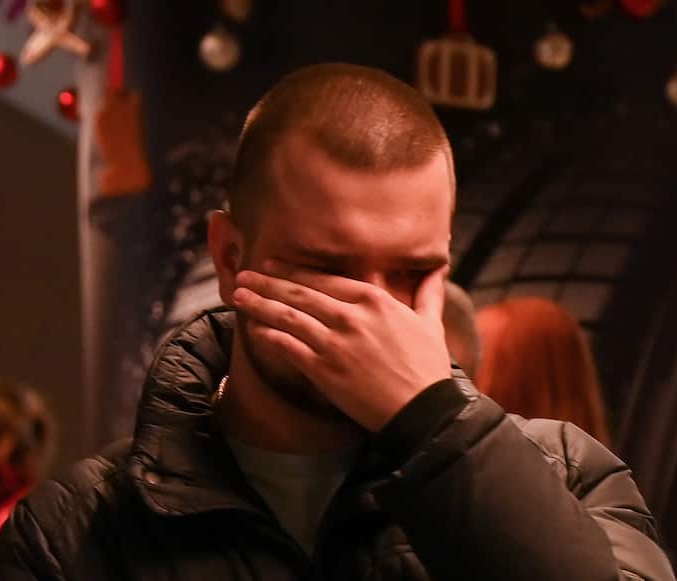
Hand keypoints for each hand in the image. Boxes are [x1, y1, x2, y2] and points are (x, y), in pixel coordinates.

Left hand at [231, 263, 451, 431]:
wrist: (423, 411)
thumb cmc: (428, 369)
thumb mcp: (430, 323)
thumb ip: (428, 293)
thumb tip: (438, 268)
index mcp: (374, 300)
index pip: (325, 278)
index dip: (295, 270)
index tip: (274, 265)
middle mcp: (351, 315)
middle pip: (299, 292)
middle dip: (268, 282)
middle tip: (244, 275)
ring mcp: (335, 342)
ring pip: (287, 316)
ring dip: (258, 303)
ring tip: (238, 295)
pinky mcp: (323, 369)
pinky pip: (287, 346)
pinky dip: (267, 335)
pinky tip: (252, 328)